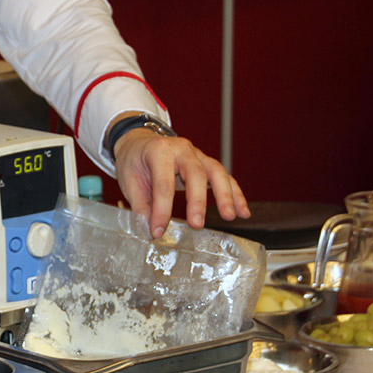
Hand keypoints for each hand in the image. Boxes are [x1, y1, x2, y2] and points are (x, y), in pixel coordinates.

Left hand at [113, 128, 249, 237]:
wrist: (140, 142)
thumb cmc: (135, 160)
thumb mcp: (130, 182)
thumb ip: (141, 206)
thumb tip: (151, 230)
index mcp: (159, 151)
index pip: (163, 183)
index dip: (162, 210)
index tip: (158, 231)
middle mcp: (182, 149)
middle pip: (195, 173)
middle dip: (198, 201)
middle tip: (197, 224)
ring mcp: (197, 155)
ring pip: (216, 172)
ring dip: (225, 195)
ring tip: (230, 216)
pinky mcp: (207, 164)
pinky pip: (225, 177)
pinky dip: (235, 194)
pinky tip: (242, 211)